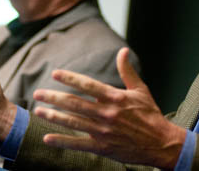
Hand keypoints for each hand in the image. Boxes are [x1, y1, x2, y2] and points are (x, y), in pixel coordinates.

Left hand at [33, 48, 185, 168]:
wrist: (161, 143)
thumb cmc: (150, 115)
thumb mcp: (141, 90)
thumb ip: (127, 71)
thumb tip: (122, 51)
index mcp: (115, 98)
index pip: (88, 85)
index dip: (70, 79)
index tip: (55, 73)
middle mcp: (107, 114)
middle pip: (75, 103)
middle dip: (54, 97)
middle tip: (37, 93)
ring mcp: (103, 132)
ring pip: (73, 122)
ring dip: (53, 117)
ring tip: (38, 111)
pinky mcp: (102, 147)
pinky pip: (78, 144)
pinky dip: (62, 141)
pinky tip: (47, 138)